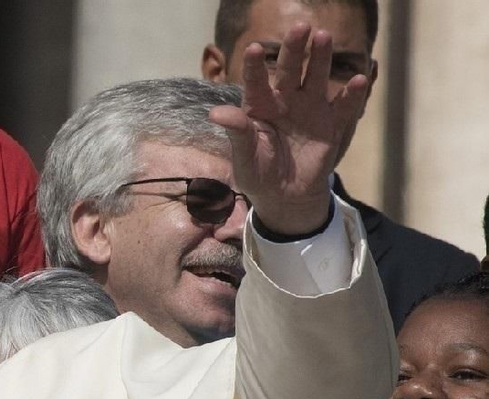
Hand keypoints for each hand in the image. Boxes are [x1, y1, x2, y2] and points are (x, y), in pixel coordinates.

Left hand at [207, 23, 369, 235]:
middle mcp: (285, 101)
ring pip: (316, 78)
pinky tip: (359, 80)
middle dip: (294, 49)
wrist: (284, 196)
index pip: (255, 82)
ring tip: (323, 37)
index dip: (254, 66)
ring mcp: (310, 110)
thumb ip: (236, 132)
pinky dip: (352, 95)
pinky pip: (343, 107)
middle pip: (289, 70)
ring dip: (321, 59)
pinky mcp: (331, 124)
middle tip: (300, 26)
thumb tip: (215, 113)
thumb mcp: (244, 157)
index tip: (253, 48)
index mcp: (259, 107)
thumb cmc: (258, 173)